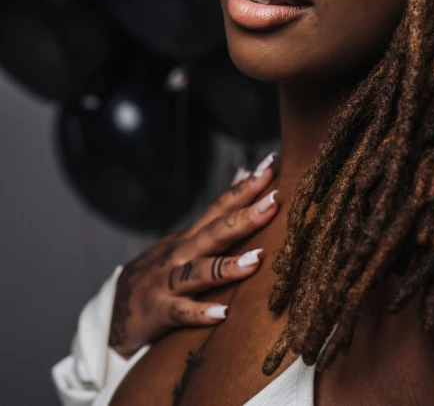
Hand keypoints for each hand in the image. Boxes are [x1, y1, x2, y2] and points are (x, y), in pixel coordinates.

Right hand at [108, 152, 278, 358]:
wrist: (113, 312)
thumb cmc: (161, 273)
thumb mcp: (186, 242)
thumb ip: (215, 218)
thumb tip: (244, 181)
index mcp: (192, 236)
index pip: (222, 205)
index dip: (247, 186)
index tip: (271, 164)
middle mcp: (181, 253)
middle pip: (216, 231)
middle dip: (246, 216)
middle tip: (275, 201)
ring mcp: (168, 281)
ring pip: (199, 271)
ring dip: (228, 266)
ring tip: (256, 260)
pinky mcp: (159, 311)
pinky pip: (181, 312)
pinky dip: (199, 312)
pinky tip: (222, 314)